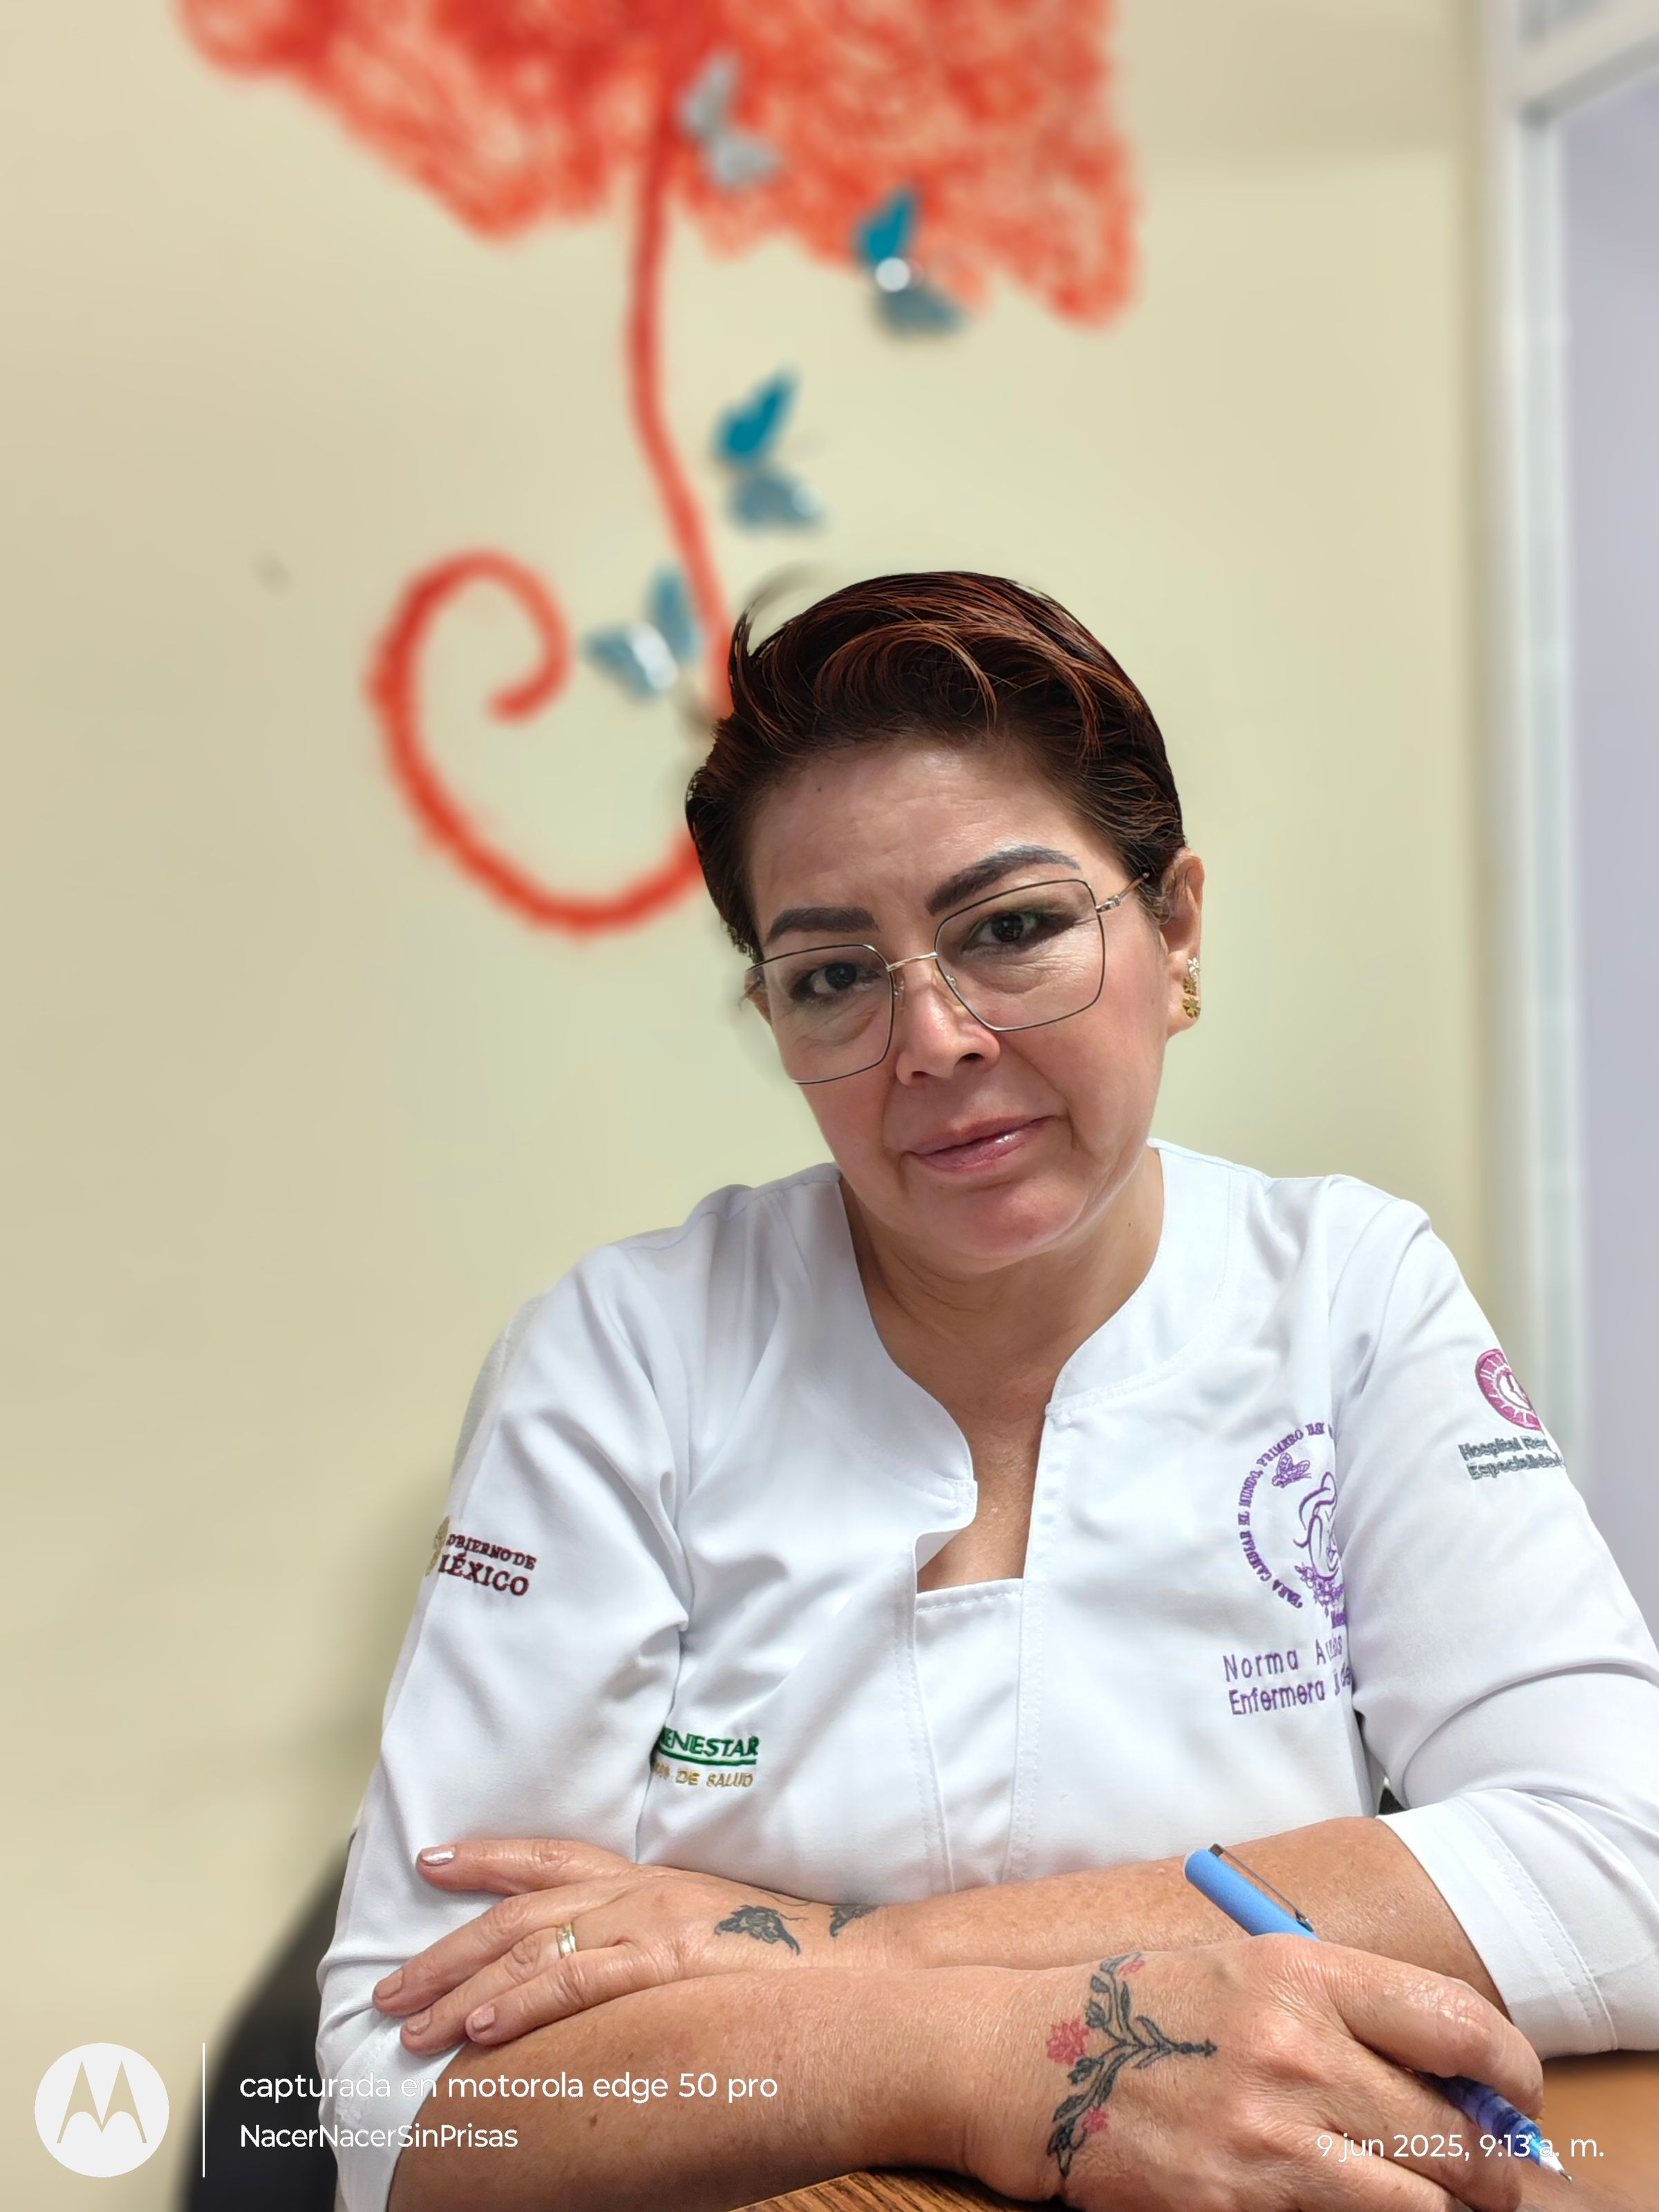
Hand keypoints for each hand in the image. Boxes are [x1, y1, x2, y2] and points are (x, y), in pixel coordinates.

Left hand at [373, 1837, 888, 2052]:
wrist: (865, 1965)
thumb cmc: (791, 1958)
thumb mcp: (710, 1927)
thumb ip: (653, 1937)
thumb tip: (605, 1968)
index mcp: (648, 1878)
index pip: (549, 1858)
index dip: (486, 1858)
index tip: (431, 1860)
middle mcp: (640, 1888)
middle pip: (518, 1911)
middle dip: (444, 1948)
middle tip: (386, 1987)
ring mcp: (653, 1921)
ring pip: (531, 1948)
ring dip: (460, 1986)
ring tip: (409, 2022)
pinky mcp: (669, 1959)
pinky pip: (576, 1982)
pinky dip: (519, 2005)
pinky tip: (477, 2030)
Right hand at [962, 1936, 1542, 2209]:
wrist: (1022, 2057)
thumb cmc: (1140, 2010)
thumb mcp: (1242, 1971)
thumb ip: (1342, 2007)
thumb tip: (1454, 2073)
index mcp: (1299, 1970)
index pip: (1460, 2022)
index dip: (1511, 2073)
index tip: (1514, 2097)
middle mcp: (1293, 2044)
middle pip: (1455, 2131)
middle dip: (1486, 2166)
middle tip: (1481, 2173)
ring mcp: (1264, 2131)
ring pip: (1417, 2202)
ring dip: (1432, 2206)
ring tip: (1413, 2194)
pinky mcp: (1233, 2203)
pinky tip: (1338, 2204)